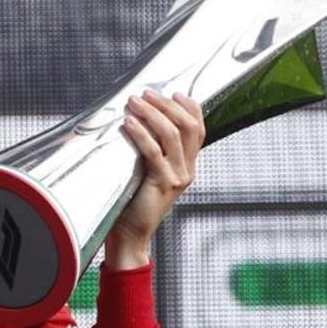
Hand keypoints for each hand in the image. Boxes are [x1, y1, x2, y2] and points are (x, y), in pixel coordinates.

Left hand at [104, 90, 204, 270]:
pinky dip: (140, 134)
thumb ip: (152, 151)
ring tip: (134, 103)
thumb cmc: (133, 201)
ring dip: (152, 113)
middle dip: (166, 105)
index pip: (198, 128)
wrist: (130, 235)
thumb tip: (137, 119)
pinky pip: (153, 152)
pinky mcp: (163, 183)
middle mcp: (187, 169)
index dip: (188, 107)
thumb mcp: (148, 172)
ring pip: (172, 134)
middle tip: (146, 94)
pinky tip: (128, 124)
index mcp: (188, 164)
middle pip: (187, 126)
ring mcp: (178, 176)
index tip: (172, 92)